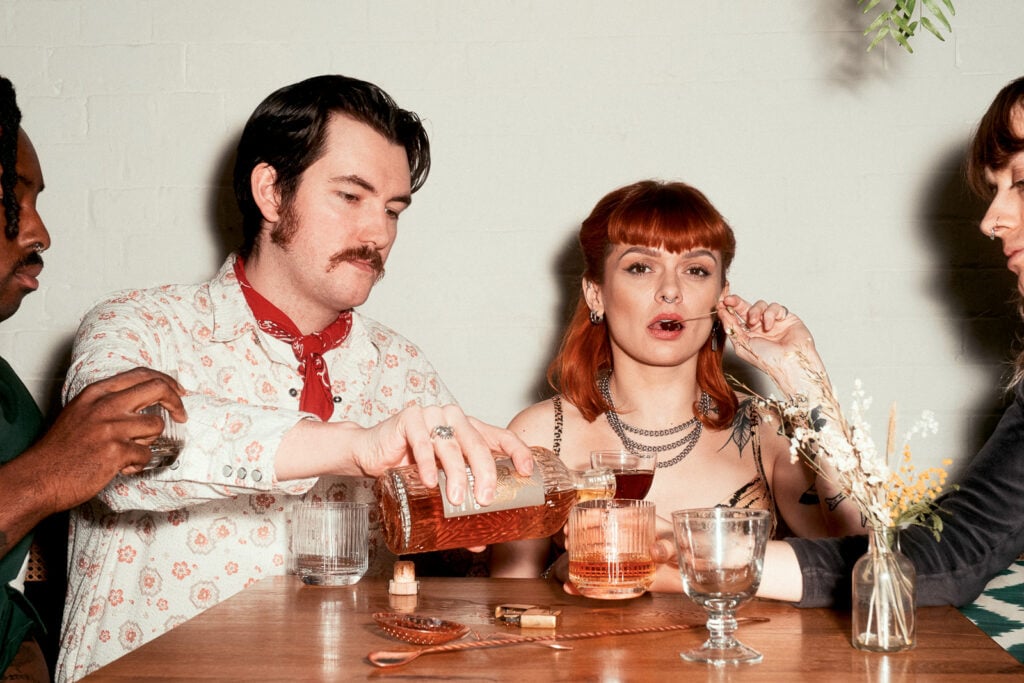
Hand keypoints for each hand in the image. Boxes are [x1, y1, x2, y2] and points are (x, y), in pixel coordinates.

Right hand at [26, 367, 185, 512]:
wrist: (39, 477)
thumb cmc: (61, 450)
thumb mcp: (81, 412)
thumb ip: (110, 403)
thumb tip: (146, 401)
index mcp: (96, 393)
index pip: (141, 374)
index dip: (166, 381)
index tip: (178, 392)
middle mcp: (105, 405)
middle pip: (157, 388)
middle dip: (176, 402)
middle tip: (182, 415)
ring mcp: (111, 427)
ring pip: (156, 426)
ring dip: (149, 442)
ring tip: (127, 452)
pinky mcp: (116, 451)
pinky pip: (146, 455)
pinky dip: (138, 464)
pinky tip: (120, 467)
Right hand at [353, 404, 532, 506]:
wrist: (371, 452)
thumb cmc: (410, 465)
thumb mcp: (440, 484)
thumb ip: (459, 506)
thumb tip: (479, 544)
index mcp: (470, 430)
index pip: (502, 436)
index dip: (518, 451)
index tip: (527, 472)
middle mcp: (455, 419)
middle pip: (477, 444)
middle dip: (485, 472)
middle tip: (485, 499)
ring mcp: (432, 415)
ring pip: (450, 445)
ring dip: (455, 473)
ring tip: (456, 498)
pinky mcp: (409, 418)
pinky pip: (421, 441)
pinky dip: (427, 462)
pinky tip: (430, 480)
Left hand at [717, 294, 825, 398]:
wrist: (789, 363)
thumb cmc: (767, 360)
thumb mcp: (742, 345)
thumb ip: (732, 328)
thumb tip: (722, 313)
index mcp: (747, 335)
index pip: (736, 318)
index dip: (728, 310)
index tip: (720, 304)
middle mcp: (759, 327)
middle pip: (745, 308)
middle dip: (736, 302)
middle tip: (729, 300)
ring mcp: (772, 321)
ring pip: (760, 305)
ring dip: (755, 311)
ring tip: (754, 322)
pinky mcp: (785, 317)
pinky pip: (775, 307)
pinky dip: (770, 314)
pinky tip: (769, 326)